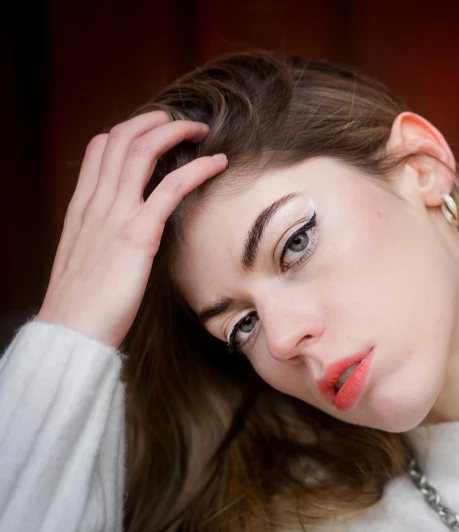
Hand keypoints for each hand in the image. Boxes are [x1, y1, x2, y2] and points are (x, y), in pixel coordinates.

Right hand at [37, 110, 227, 347]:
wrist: (72, 330)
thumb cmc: (83, 303)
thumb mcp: (85, 258)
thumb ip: (101, 235)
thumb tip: (123, 230)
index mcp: (81, 207)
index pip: (99, 148)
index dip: (129, 131)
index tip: (155, 131)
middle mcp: (95, 203)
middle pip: (121, 138)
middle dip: (154, 121)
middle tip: (183, 122)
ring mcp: (114, 215)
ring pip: (141, 150)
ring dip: (175, 131)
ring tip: (200, 130)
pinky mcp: (137, 234)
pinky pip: (171, 187)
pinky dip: (198, 168)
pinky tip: (218, 163)